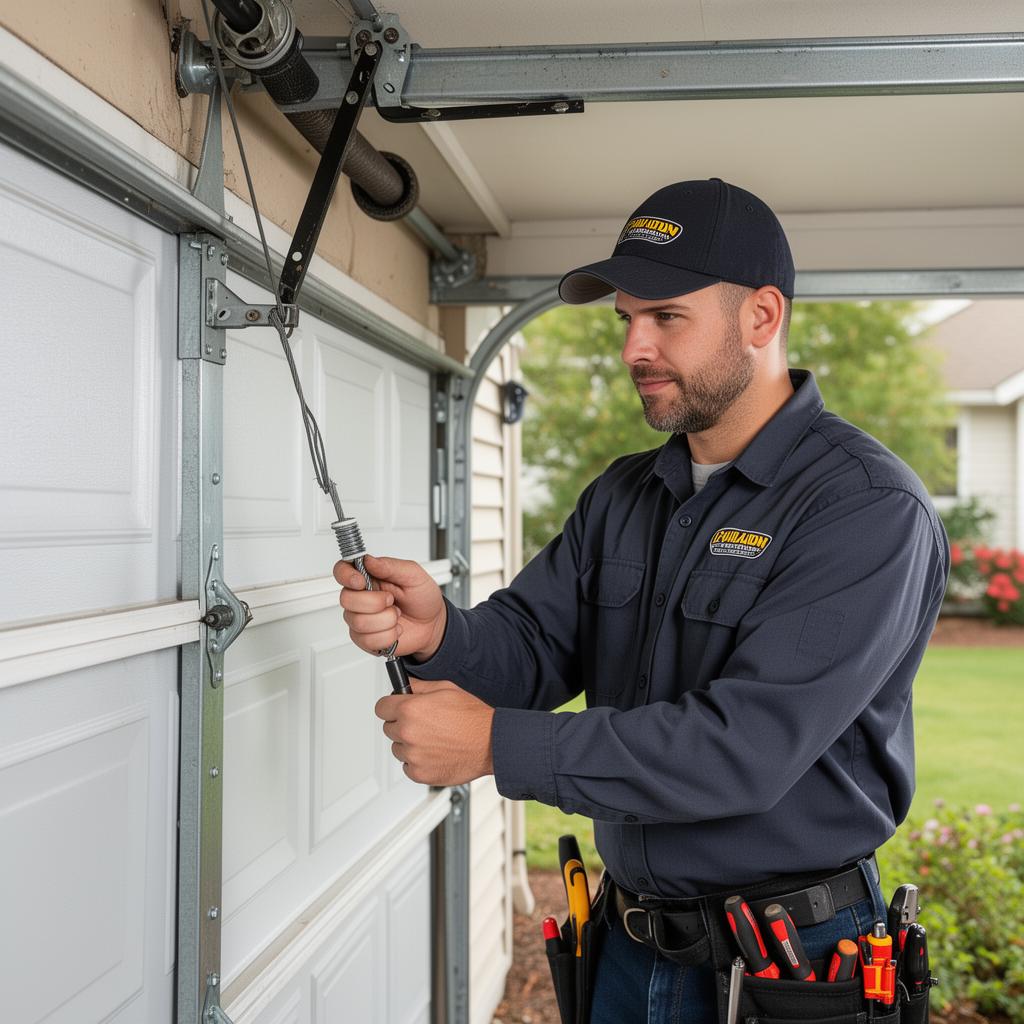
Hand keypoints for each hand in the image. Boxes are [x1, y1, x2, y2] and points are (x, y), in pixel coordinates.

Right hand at [335, 554, 446, 660]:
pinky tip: (394, 629)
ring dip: (386, 621)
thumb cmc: (423, 598)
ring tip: (396, 616)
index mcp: (369, 577)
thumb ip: (390, 566)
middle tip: (392, 601)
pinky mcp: (365, 639)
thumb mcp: (413, 575)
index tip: (360, 582)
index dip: (346, 576)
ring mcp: (360, 619)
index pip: (342, 571)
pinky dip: (388, 636)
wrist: (432, 624)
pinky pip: (367, 640)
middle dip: (375, 603)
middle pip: (347, 600)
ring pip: (359, 622)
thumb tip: (369, 560)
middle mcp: (361, 597)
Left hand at [376, 680, 493, 785]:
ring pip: (398, 748)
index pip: (381, 707)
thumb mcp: (446, 688)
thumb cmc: (472, 718)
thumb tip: (405, 684)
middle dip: (402, 724)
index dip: (391, 706)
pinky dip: (418, 762)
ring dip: (409, 744)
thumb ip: (419, 685)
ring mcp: (412, 755)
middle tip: (424, 724)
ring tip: (433, 739)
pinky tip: (435, 753)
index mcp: (410, 709)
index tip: (396, 709)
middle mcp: (407, 732)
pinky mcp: (419, 773)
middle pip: (388, 728)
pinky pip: (408, 766)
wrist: (491, 743)